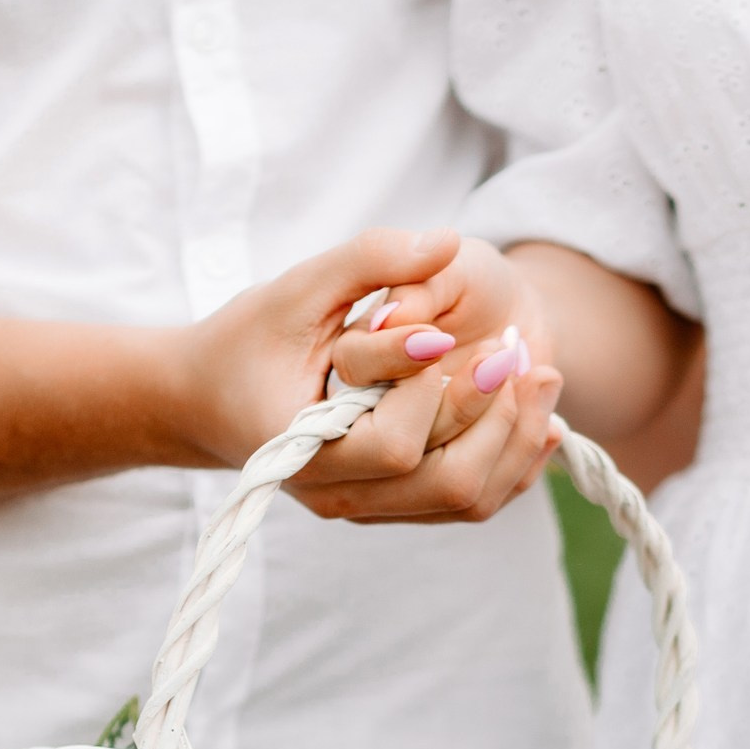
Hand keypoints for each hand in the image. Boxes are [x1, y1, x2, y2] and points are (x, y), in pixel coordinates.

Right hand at [176, 230, 559, 522]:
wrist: (208, 400)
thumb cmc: (247, 339)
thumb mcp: (298, 288)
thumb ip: (368, 261)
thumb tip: (445, 239)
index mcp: (301, 453)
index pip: (396, 446)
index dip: (438, 394)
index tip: (454, 336)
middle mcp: (337, 496)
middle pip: (445, 483)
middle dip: (495, 419)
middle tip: (520, 354)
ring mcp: (368, 508)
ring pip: (466, 501)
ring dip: (514, 443)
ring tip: (541, 381)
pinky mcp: (393, 506)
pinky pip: (467, 503)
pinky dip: (510, 464)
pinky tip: (542, 422)